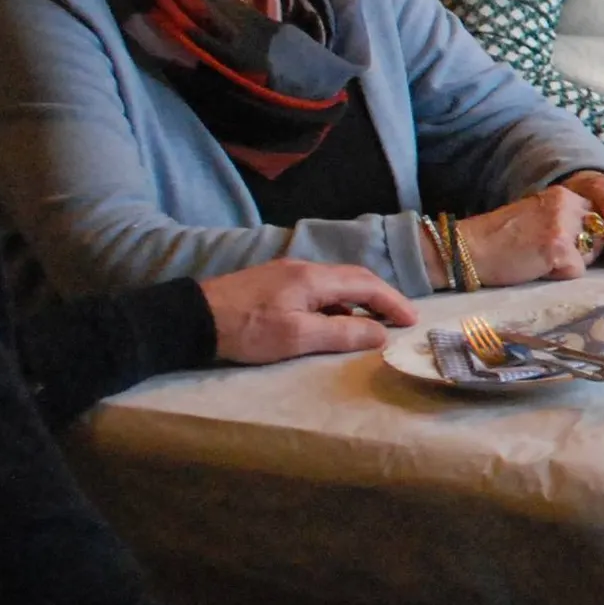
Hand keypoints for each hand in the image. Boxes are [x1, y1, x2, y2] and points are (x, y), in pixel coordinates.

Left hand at [199, 260, 412, 362]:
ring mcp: (286, 273)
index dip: (393, 302)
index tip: (411, 321)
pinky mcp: (272, 282)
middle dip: (380, 297)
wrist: (192, 318)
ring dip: (357, 301)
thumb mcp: (297, 337)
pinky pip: (317, 288)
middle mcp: (304, 267)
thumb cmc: (246, 329)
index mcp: (314, 278)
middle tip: (398, 320)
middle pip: (353, 278)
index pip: (366, 284)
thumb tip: (380, 333)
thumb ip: (342, 334)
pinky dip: (336, 303)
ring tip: (369, 324)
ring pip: (334, 283)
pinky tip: (331, 321)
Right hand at [455, 185, 597, 286]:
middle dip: (584, 251)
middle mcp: (566, 203)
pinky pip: (576, 271)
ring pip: (591, 254)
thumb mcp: (539, 217)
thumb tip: (598, 236)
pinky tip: (536, 268)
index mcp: (562, 194)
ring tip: (541, 260)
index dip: (588, 236)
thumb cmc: (502, 240)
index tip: (567, 246)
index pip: (599, 215)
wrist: (470, 249)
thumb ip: (567, 219)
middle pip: (600, 235)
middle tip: (549, 254)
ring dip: (571, 263)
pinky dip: (558, 276)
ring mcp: (563, 224)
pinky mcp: (558, 247)